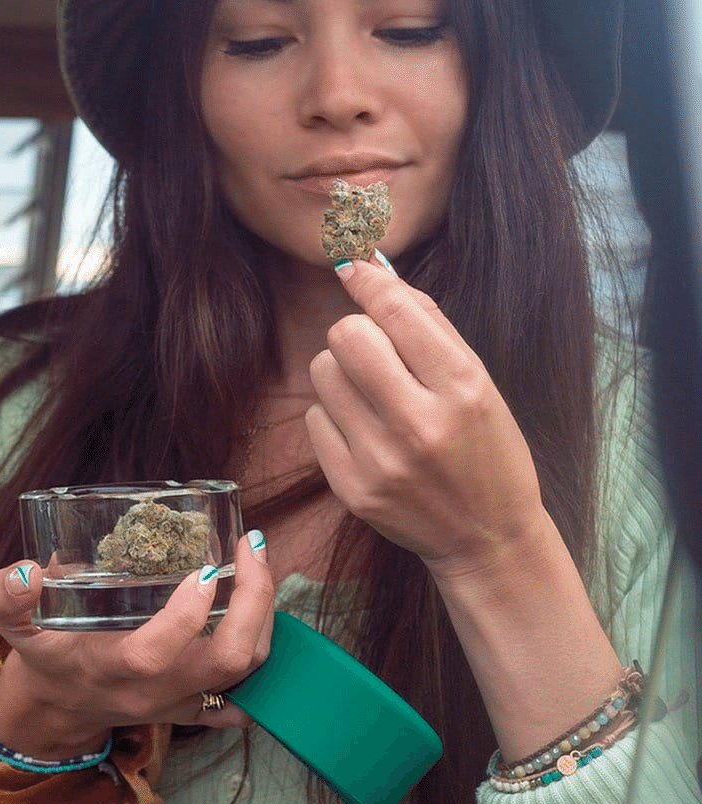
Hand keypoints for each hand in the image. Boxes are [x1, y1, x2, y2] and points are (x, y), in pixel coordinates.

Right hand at [0, 533, 275, 758]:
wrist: (59, 708)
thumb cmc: (45, 654)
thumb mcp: (14, 626)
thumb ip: (5, 597)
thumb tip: (26, 571)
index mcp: (108, 669)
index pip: (154, 654)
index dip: (185, 616)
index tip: (204, 567)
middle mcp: (153, 692)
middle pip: (224, 663)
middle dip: (253, 603)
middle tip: (251, 549)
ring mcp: (180, 703)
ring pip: (246, 672)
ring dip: (265, 617)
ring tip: (258, 563)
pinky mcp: (196, 707)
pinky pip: (247, 695)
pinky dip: (265, 657)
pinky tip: (262, 614)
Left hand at [305, 259, 544, 579]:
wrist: (485, 538)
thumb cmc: (487, 450)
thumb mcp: (480, 383)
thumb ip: (429, 327)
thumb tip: (373, 270)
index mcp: (462, 389)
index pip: (396, 312)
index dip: (368, 280)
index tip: (353, 265)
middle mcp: (419, 424)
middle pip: (346, 336)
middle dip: (356, 332)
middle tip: (377, 352)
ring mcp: (381, 460)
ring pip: (323, 372)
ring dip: (342, 372)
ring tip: (374, 396)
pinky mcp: (352, 488)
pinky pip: (315, 418)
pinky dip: (335, 414)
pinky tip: (366, 432)